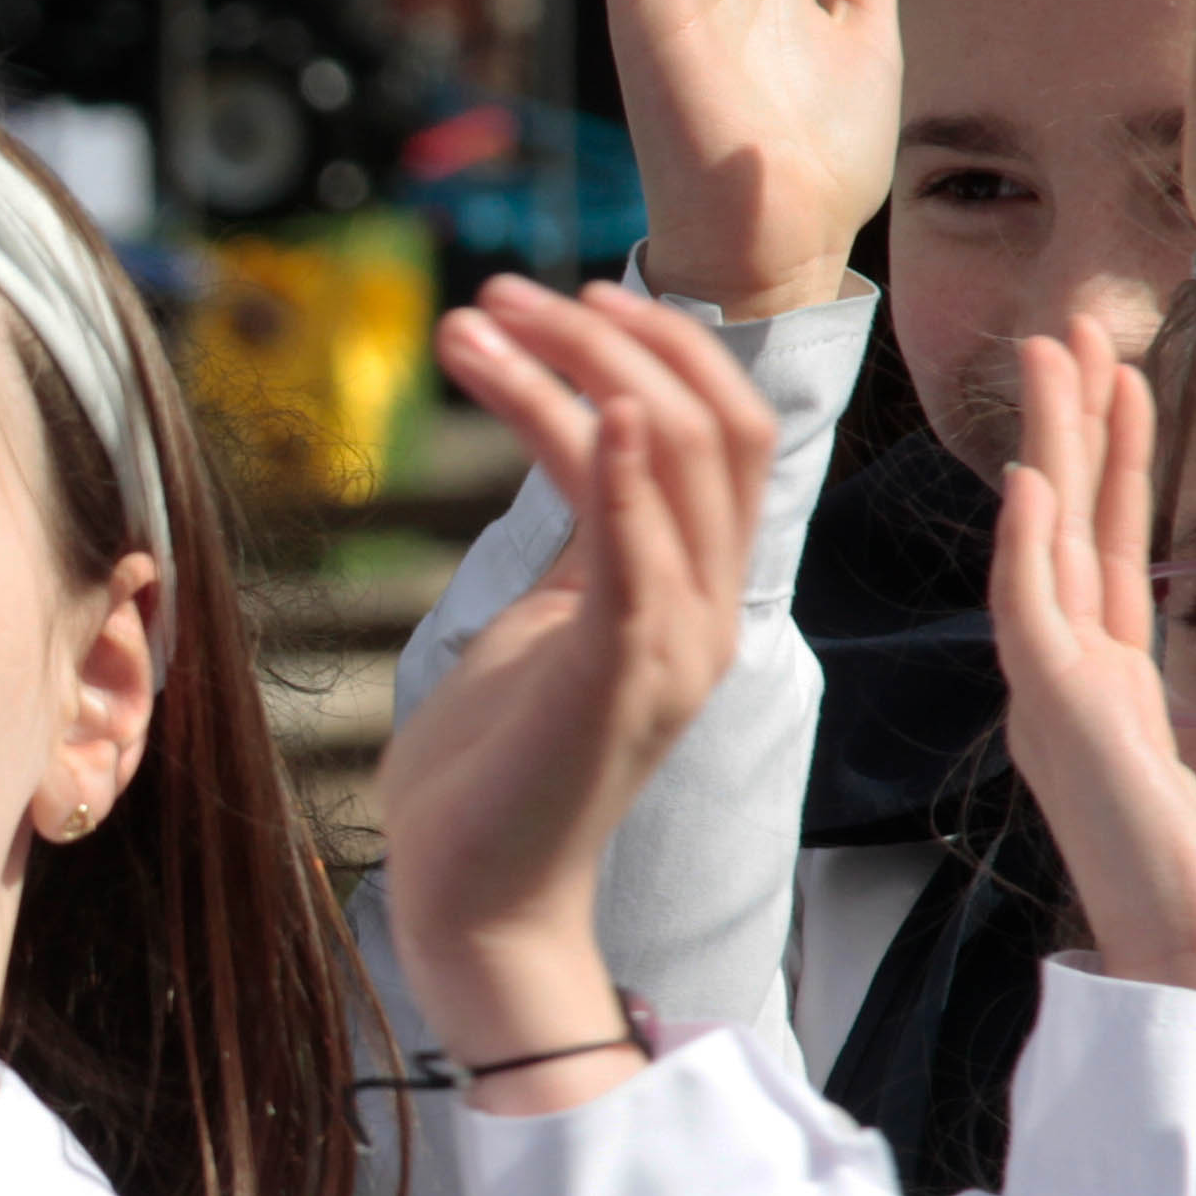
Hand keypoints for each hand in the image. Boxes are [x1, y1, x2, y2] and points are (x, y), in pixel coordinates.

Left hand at [377, 278, 778, 1112]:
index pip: (721, 425)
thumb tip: (580, 444)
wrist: (476, 902)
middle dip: (611, 332)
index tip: (547, 298)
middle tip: (499, 293)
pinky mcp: (619, 680)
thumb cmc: (493, 770)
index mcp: (693, 590)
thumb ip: (584, 544)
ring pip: (677, 456)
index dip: (652, 340)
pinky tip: (589, 405)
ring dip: (578, 369)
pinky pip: (641, 555)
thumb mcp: (546, 626)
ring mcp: (674, 645)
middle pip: (714, 418)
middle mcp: (706, 608)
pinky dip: (621, 470)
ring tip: (475, 324)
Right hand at [988, 316, 1195, 1021]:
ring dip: (1048, 451)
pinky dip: (1030, 543)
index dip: (1122, 473)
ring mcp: (1061, 712)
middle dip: (1074, 429)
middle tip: (1074, 332)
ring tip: (1053, 353)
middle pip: (1071, 536)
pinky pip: (1034, 615)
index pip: (1116, 568)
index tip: (1132, 388)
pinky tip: (1033, 471)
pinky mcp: (1061, 728)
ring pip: (1045, 551)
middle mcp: (1077, 704)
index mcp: (1121, 719)